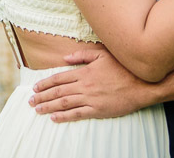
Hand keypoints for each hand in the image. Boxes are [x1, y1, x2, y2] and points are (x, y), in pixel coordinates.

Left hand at [27, 48, 153, 121]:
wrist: (141, 84)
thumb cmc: (123, 67)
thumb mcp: (102, 55)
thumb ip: (83, 55)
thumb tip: (65, 58)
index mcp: (84, 72)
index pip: (59, 78)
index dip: (45, 83)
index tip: (35, 88)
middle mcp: (84, 85)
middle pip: (58, 92)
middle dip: (42, 96)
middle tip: (31, 101)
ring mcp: (91, 98)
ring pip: (64, 103)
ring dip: (49, 106)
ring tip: (38, 109)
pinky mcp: (98, 110)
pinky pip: (77, 114)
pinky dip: (64, 116)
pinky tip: (54, 118)